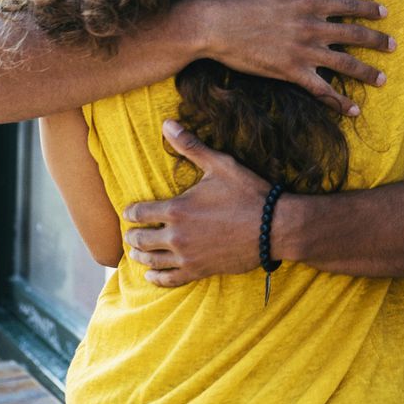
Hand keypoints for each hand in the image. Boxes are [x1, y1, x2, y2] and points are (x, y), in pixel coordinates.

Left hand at [122, 120, 270, 286]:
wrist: (273, 227)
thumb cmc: (247, 193)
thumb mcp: (219, 165)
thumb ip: (190, 146)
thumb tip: (167, 123)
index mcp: (177, 209)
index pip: (139, 213)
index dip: (131, 211)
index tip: (129, 211)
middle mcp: (176, 236)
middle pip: (141, 239)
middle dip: (132, 236)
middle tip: (130, 234)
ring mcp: (187, 256)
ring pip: (152, 260)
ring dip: (140, 256)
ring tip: (136, 254)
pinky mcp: (199, 271)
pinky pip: (170, 280)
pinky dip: (157, 278)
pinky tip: (152, 276)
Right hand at [192, 0, 394, 116]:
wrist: (214, 24)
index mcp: (307, 2)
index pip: (346, 6)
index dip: (368, 9)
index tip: (385, 12)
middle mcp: (312, 27)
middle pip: (354, 35)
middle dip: (377, 41)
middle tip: (394, 46)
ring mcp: (304, 51)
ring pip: (344, 64)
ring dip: (365, 72)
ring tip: (382, 79)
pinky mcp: (291, 72)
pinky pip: (321, 90)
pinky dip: (338, 101)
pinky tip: (353, 110)